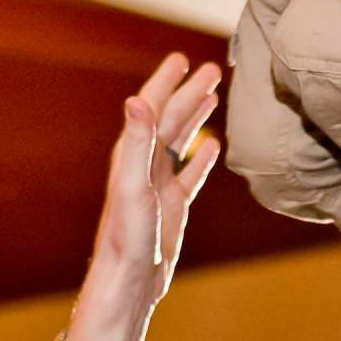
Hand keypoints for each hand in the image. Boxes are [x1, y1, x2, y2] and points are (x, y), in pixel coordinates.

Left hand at [77, 54, 222, 336]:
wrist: (130, 282)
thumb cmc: (127, 237)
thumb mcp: (133, 185)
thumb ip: (136, 142)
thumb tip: (137, 99)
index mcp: (133, 155)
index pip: (152, 108)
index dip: (165, 82)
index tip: (181, 59)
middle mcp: (145, 165)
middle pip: (170, 119)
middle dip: (189, 93)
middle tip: (212, 69)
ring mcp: (160, 186)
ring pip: (180, 141)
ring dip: (195, 117)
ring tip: (213, 95)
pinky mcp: (172, 206)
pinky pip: (189, 173)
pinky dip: (201, 157)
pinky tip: (214, 146)